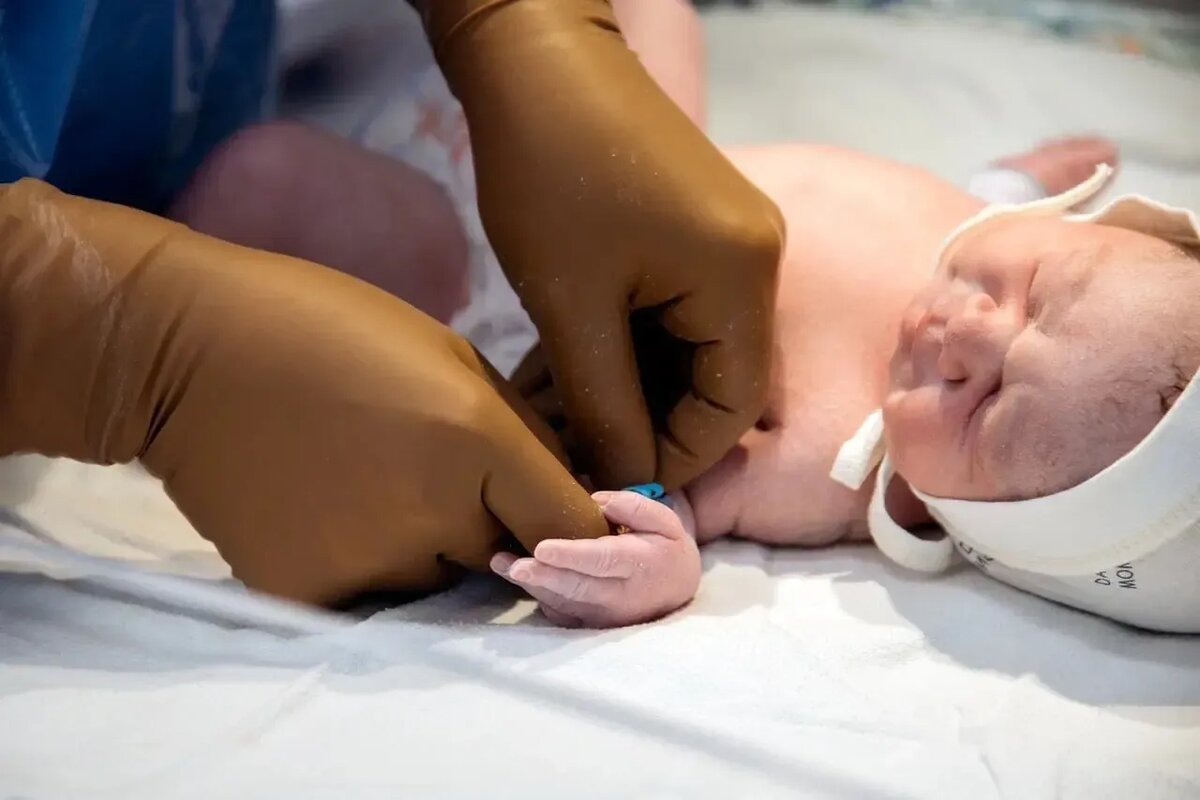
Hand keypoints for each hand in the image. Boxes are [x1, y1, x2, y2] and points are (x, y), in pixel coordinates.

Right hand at [0, 179, 607, 604]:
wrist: (189, 351)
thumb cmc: (333, 329)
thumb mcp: (452, 355)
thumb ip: (525, 433)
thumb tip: (574, 495)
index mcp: (477, 442)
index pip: (577, 528)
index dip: (585, 526)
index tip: (571, 514)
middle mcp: (434, 517)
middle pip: (511, 558)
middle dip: (498, 526)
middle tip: (438, 471)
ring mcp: (369, 564)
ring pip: (442, 580)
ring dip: (431, 547)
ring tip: (373, 481)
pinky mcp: (310, 594)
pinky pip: (377, 597)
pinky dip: (370, 562)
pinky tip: (332, 505)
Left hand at [426, 0, 783, 490]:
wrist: (538, 58)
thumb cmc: (551, 176)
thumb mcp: (572, 307)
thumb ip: (606, 405)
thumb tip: (625, 482)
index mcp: (744, 278)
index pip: (732, 407)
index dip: (675, 458)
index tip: (610, 481)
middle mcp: (757, 261)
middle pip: (718, 379)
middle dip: (649, 424)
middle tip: (579, 451)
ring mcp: (731, 241)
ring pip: (694, 348)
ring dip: (635, 387)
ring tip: (568, 415)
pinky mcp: (700, 228)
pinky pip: (679, 310)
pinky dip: (634, 346)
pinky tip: (581, 368)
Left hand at [491, 490, 700, 627]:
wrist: (679, 591)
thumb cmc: (665, 549)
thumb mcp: (665, 521)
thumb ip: (634, 507)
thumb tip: (597, 501)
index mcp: (638, 565)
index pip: (602, 561)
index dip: (571, 556)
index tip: (542, 548)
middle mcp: (619, 596)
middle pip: (576, 587)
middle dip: (541, 576)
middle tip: (511, 564)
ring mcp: (603, 616)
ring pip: (563, 602)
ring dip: (531, 585)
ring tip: (502, 565)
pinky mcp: (590, 625)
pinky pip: (560, 613)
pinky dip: (539, 596)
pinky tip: (519, 576)